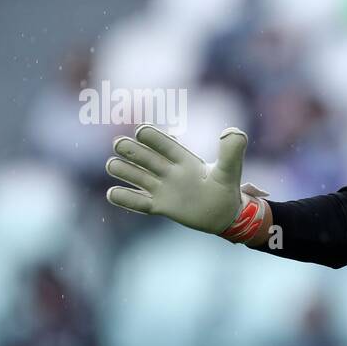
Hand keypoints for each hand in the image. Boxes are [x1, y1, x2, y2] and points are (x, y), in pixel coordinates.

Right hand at [105, 124, 267, 241]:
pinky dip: (124, 198)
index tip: (141, 131)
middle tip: (120, 145)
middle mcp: (169, 171)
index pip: (165, 144)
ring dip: (123, 170)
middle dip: (130, 150)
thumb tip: (234, 131)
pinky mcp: (160, 207)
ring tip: (113, 166)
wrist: (224, 214)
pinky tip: (113, 193)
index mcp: (184, 159)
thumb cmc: (226, 189)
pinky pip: (138, 203)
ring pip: (136, 176)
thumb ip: (231, 151)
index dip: (153, 137)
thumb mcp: (230, 170)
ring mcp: (162, 188)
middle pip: (144, 157)